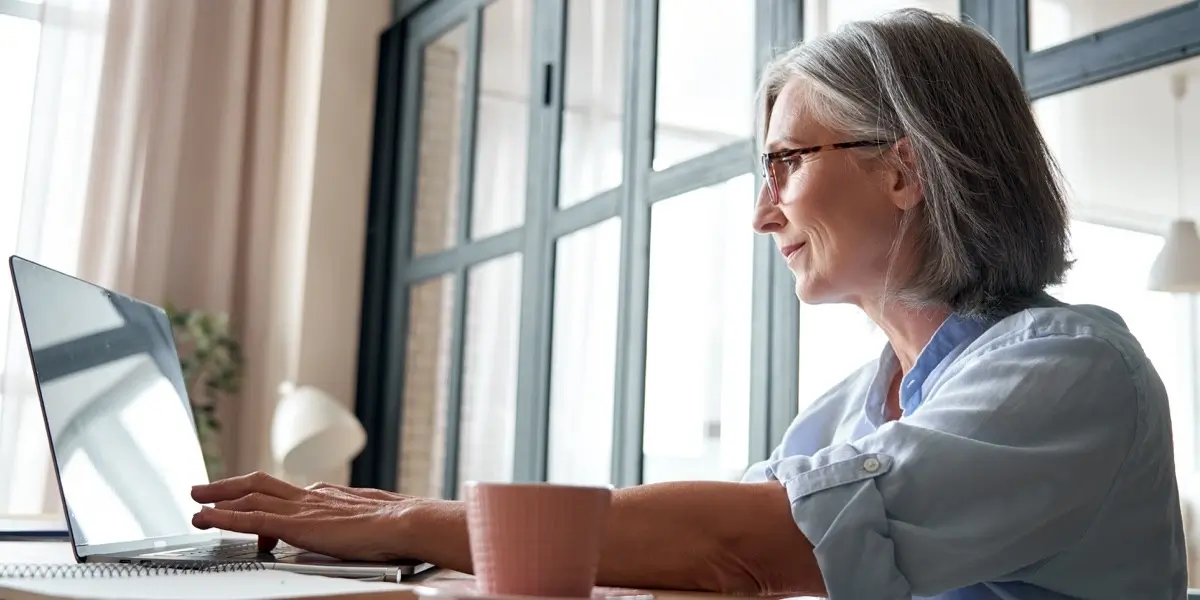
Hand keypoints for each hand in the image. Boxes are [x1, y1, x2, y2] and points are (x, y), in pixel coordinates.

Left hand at [190, 471, 417, 561]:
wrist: (405, 522)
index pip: (287, 493)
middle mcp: (311, 496)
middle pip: (260, 484)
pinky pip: (250, 519)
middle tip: (204, 488)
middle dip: (230, 486)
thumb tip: (361, 528)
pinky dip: (224, 517)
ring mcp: (301, 509)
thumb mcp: (374, 520)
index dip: (262, 496)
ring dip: (219, 499)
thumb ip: (358, 522)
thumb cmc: (398, 527)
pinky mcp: (295, 525)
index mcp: (329, 496)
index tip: (247, 499)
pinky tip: (206, 518)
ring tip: (196, 504)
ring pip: (249, 498)